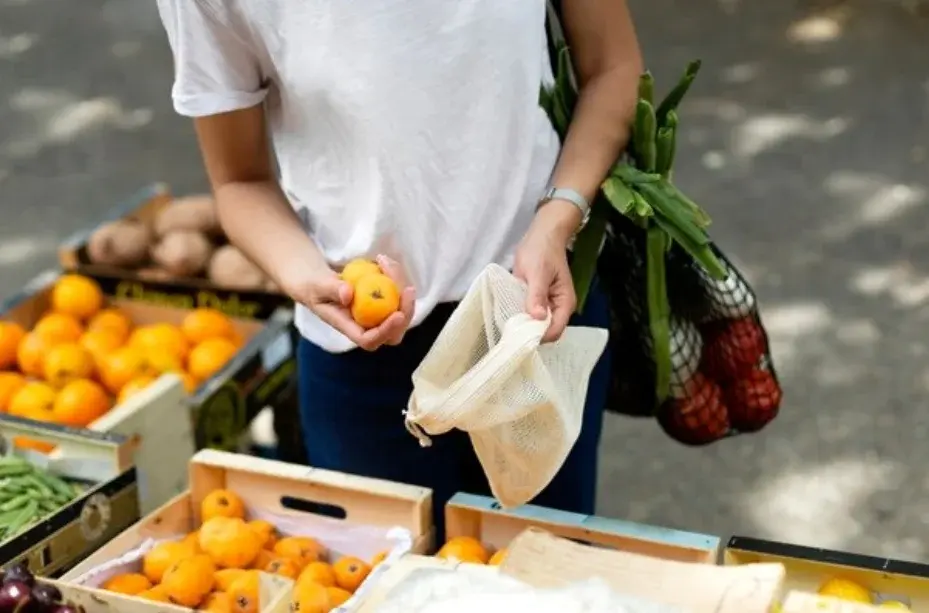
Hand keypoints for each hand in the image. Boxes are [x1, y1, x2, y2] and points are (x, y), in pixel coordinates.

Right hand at [285, 255, 415, 350]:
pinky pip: (398, 295)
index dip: (386, 331)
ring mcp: (376, 316)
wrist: (317, 282)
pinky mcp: (383, 302)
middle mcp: (366, 327)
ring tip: (385, 262)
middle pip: (394, 333)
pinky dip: (396, 277)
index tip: (397, 314)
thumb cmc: (313, 287)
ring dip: (400, 286)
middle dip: (406, 312)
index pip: (370, 340)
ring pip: (400, 311)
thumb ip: (331, 289)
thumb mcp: (317, 286)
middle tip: (408, 289)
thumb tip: (348, 295)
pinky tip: (384, 261)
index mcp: (349, 329)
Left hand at [513, 208, 576, 342]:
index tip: (519, 335)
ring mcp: (548, 305)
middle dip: (530, 334)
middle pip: (546, 332)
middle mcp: (558, 308)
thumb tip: (536, 317)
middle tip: (510, 331)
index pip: (554, 331)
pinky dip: (521, 317)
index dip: (539, 336)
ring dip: (524, 326)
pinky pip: (530, 315)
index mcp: (564, 303)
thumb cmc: (542, 251)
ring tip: (507, 324)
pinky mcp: (539, 301)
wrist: (542, 234)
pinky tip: (509, 315)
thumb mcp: (537, 272)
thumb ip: (537, 295)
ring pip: (537, 325)